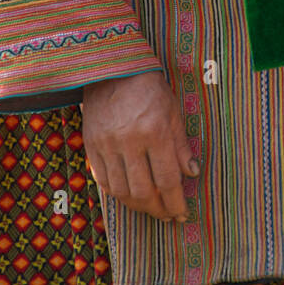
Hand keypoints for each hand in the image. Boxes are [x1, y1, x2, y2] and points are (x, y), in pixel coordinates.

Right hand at [82, 71, 199, 221]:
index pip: (167, 180)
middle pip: (143, 191)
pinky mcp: (91, 145)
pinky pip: (103, 180)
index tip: (182, 213)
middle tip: (167, 215)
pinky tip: (129, 195)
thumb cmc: (150, 88)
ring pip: (121, 191)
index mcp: (155, 132)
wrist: (114, 69)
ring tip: (150, 208)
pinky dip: (117, 194)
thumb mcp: (173, 111)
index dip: (176, 202)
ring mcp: (107, 145)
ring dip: (137, 206)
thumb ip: (181, 145)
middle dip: (158, 209)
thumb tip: (191, 174)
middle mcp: (129, 142)